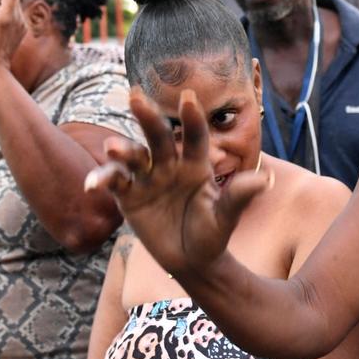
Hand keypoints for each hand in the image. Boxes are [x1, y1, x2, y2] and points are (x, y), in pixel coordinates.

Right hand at [85, 89, 270, 277]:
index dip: (191, 118)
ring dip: (122, 150)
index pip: (195, 136)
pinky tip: (92, 183)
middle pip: (158, 137)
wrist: (192, 262)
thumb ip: (239, 197)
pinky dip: (103, 179)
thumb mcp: (226, 219)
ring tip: (112, 148)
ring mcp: (148, 179)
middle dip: (147, 117)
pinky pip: (115, 182)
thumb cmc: (212, 236)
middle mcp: (170, 165)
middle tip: (136, 96)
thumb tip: (265, 179)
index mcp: (196, 165)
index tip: (188, 96)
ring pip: (133, 157)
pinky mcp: (129, 196)